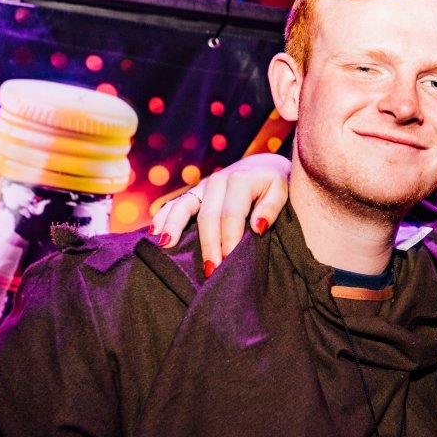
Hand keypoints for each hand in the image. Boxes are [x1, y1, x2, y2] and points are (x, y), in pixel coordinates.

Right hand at [150, 153, 290, 273]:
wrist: (263, 165)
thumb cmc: (275, 184)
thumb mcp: (281, 191)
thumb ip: (272, 207)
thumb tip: (257, 227)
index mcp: (241, 180)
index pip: (232, 215)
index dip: (229, 240)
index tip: (229, 263)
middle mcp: (218, 181)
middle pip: (208, 216)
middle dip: (208, 245)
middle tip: (210, 271)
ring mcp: (203, 186)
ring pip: (183, 206)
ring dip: (174, 227)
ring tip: (166, 247)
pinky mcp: (194, 192)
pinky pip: (175, 204)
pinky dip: (163, 217)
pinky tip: (154, 232)